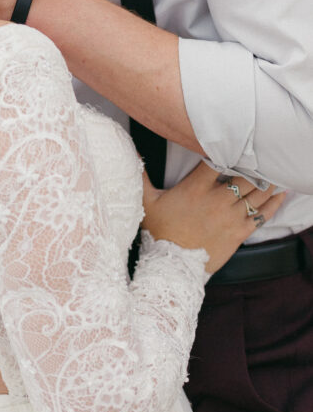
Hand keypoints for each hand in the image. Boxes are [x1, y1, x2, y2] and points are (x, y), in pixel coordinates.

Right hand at [141, 162, 284, 273]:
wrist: (172, 266)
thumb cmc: (160, 232)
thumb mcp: (146, 201)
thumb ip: (140, 175)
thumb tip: (132, 154)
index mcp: (195, 187)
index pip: (216, 160)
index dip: (226, 150)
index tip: (231, 144)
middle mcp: (216, 199)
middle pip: (242, 175)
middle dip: (251, 165)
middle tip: (259, 156)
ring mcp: (230, 216)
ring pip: (255, 192)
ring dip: (265, 181)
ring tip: (273, 171)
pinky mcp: (239, 232)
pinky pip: (262, 214)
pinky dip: (272, 203)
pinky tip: (279, 194)